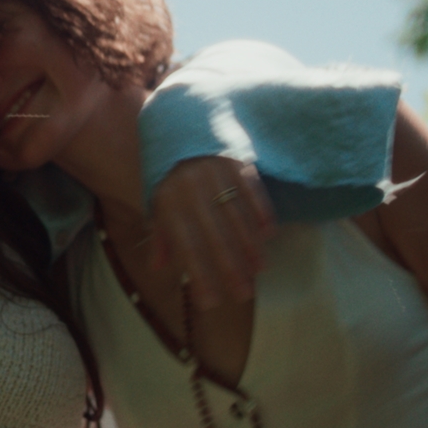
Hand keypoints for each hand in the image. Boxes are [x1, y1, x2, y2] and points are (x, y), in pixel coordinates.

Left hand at [148, 156, 273, 309]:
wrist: (182, 124)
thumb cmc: (171, 174)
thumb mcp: (158, 201)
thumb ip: (160, 234)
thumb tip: (157, 268)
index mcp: (168, 203)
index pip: (186, 246)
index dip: (200, 275)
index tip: (212, 302)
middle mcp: (190, 189)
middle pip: (214, 235)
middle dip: (230, 268)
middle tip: (244, 294)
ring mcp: (214, 173)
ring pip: (236, 215)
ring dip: (249, 245)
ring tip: (259, 269)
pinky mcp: (235, 159)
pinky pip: (251, 189)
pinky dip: (261, 212)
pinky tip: (270, 234)